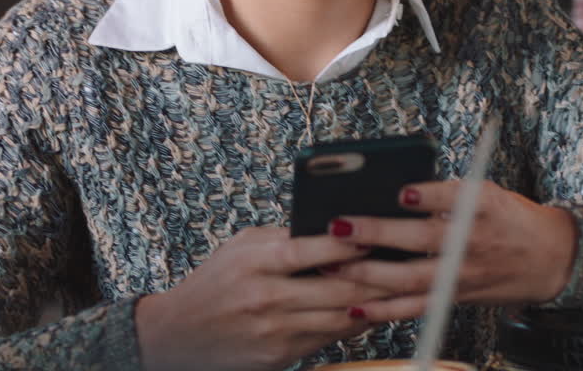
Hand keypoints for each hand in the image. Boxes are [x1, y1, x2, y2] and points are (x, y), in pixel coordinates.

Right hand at [134, 226, 387, 370]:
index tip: (377, 232)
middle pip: (336, 288)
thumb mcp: (240, 247)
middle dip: (377, 275)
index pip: (311, 249)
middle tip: (406, 261)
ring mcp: (274, 332)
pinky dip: (355, 322)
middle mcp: (265, 299)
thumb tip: (334, 226)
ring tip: (401, 285)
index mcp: (255, 263)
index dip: (349, 243)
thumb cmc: (214, 282)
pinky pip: (330, 337)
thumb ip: (283, 236)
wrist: (176, 335)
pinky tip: (374, 308)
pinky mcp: (280, 356)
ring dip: (375, 302)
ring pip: (340, 317)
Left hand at [325, 181, 577, 321]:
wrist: (550, 259)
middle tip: (339, 227)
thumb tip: (389, 192)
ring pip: (410, 278)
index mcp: (482, 205)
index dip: (425, 195)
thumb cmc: (507, 217)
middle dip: (376, 234)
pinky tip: (355, 307)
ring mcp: (462, 274)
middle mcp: (471, 241)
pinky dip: (384, 310)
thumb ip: (443, 191)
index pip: (451, 196)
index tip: (399, 191)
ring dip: (367, 274)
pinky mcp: (454, 297)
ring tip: (332, 264)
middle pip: (420, 239)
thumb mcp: (485, 191)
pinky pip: (415, 307)